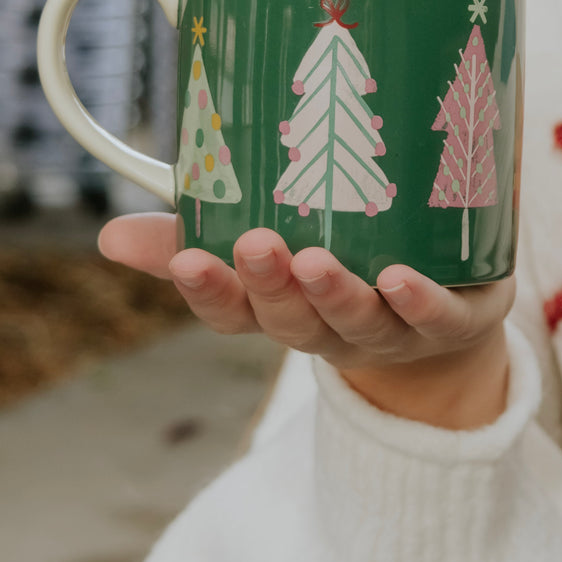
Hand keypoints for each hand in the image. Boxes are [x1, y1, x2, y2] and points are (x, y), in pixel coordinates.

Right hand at [98, 215, 514, 429]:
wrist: (448, 318)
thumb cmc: (344, 265)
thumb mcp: (269, 250)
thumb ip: (200, 230)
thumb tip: (108, 236)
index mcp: (283, 310)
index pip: (233, 313)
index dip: (208, 291)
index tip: (185, 259)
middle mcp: (331, 330)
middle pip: (293, 320)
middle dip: (270, 286)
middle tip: (254, 247)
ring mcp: (393, 331)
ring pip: (359, 321)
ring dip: (335, 295)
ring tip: (317, 263)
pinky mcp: (454, 321)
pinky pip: (436, 319)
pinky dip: (418, 303)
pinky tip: (401, 281)